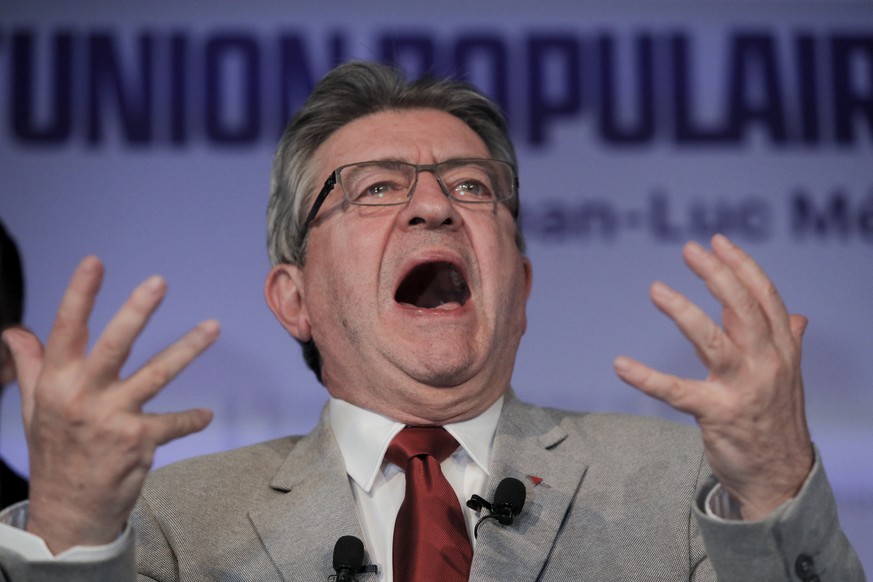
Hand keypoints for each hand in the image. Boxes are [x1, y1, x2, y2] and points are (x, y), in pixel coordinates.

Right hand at [2, 256, 218, 552]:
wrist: (69, 511)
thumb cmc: (55, 452)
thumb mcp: (36, 408)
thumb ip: (33, 365)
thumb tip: (15, 330)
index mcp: (57, 383)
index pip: (66, 331)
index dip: (79, 294)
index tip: (95, 262)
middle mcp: (83, 397)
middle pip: (114, 346)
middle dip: (137, 312)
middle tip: (159, 282)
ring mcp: (112, 419)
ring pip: (156, 375)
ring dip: (186, 349)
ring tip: (212, 326)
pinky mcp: (138, 441)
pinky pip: (174, 423)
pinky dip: (192, 419)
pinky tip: (206, 415)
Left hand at [613, 234, 813, 519]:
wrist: (780, 477)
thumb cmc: (777, 420)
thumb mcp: (788, 377)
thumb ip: (787, 342)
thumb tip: (796, 315)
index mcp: (783, 350)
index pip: (765, 298)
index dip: (742, 266)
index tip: (717, 242)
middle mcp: (768, 364)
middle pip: (742, 309)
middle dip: (716, 275)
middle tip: (689, 250)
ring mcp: (743, 389)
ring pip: (713, 341)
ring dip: (684, 313)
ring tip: (656, 289)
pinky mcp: (716, 415)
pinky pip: (676, 392)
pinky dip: (647, 378)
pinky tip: (621, 365)